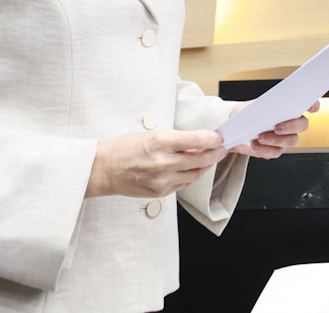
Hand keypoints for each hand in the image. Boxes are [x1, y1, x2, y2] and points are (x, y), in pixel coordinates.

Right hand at [86, 128, 226, 198]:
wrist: (106, 169)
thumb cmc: (125, 149)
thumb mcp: (152, 135)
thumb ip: (176, 140)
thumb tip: (198, 141)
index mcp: (161, 142)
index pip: (197, 140)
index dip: (213, 139)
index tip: (219, 137)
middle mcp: (164, 162)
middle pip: (201, 159)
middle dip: (215, 153)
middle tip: (221, 149)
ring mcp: (163, 180)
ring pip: (195, 174)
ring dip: (205, 166)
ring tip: (210, 159)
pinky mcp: (160, 192)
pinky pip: (184, 184)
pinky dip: (191, 176)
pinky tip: (192, 170)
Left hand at [225, 99, 317, 159]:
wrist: (234, 131)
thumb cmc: (245, 115)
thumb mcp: (247, 107)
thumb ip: (258, 108)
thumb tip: (264, 111)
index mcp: (288, 107)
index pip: (308, 104)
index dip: (313, 105)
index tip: (311, 107)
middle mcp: (291, 123)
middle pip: (303, 125)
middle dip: (291, 126)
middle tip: (277, 128)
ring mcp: (286, 137)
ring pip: (292, 141)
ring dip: (276, 140)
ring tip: (260, 138)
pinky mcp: (277, 150)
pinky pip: (277, 152)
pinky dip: (265, 149)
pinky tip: (255, 145)